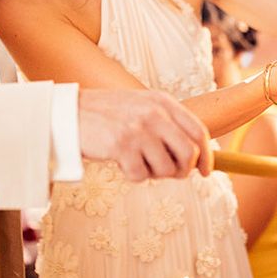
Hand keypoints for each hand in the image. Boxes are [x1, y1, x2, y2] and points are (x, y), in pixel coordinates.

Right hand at [78, 89, 210, 181]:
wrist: (69, 113)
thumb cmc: (106, 115)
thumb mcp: (141, 107)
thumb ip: (166, 125)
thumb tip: (195, 158)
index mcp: (162, 101)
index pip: (198, 131)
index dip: (207, 155)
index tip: (206, 171)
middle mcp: (154, 113)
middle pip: (189, 154)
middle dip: (182, 170)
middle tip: (168, 172)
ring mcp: (138, 129)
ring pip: (167, 169)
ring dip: (153, 173)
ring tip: (135, 160)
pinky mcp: (122, 146)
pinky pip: (141, 176)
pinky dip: (132, 175)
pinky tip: (119, 161)